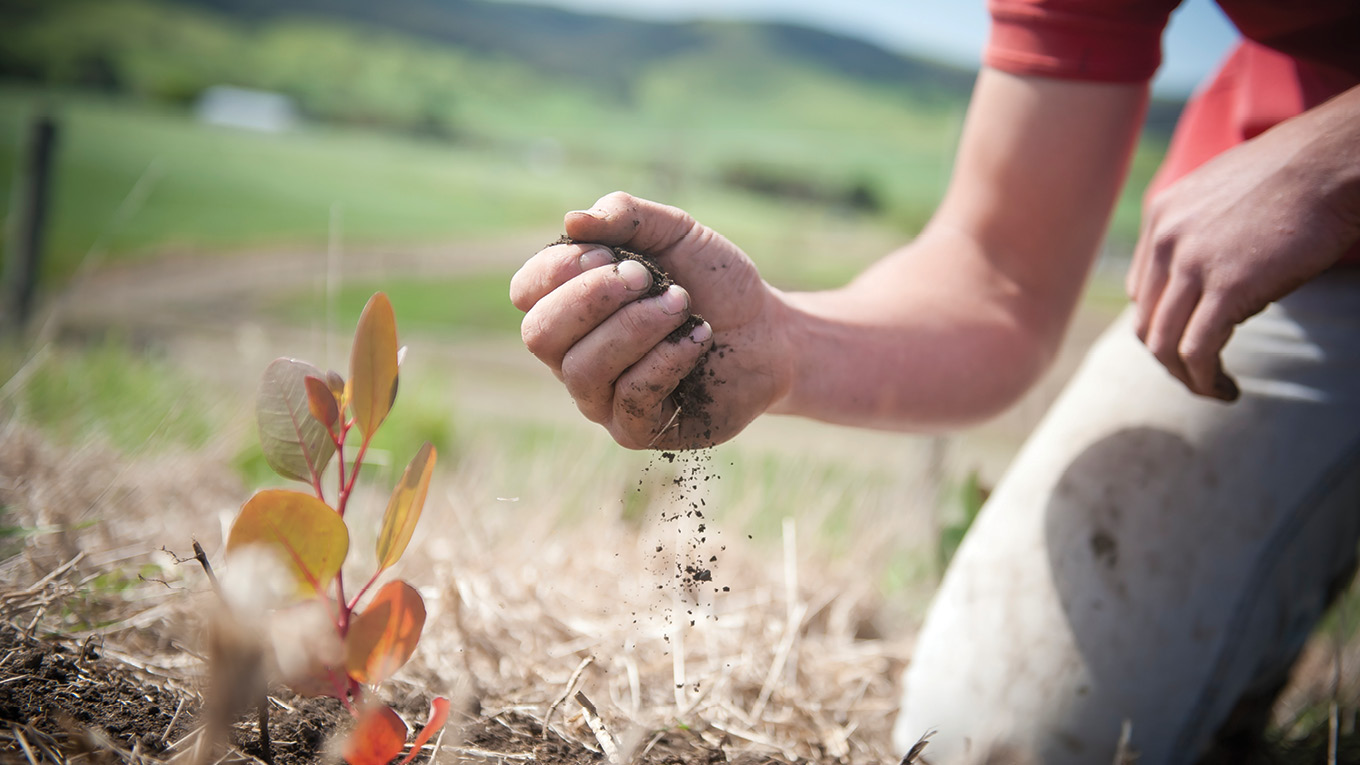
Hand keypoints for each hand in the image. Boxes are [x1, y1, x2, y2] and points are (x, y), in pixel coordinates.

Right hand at [510, 192, 791, 448]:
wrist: (768, 331)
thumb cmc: (712, 283)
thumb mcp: (675, 233)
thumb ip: (626, 216)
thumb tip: (573, 220)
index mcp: (570, 305)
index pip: (527, 291)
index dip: (561, 270)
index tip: (611, 254)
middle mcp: (572, 355)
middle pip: (540, 334)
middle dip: (592, 298)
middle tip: (645, 278)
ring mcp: (600, 398)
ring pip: (582, 369)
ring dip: (635, 327)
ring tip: (681, 303)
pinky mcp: (636, 429)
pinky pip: (630, 397)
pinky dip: (666, 358)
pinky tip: (698, 336)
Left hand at [1127, 93, 1359, 400]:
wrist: (1333, 161)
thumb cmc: (1298, 176)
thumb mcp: (1227, 197)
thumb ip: (1204, 232)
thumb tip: (1210, 277)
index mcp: (1162, 215)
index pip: (1142, 289)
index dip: (1162, 323)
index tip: (1189, 340)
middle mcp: (1165, 239)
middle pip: (1147, 320)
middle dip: (1168, 357)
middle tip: (1197, 376)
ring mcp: (1192, 263)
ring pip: (1164, 342)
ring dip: (1186, 376)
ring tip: (1213, 390)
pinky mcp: (1226, 287)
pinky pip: (1197, 350)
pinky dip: (1204, 379)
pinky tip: (1226, 390)